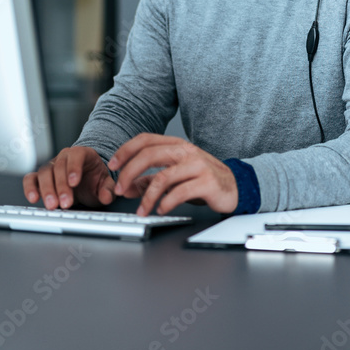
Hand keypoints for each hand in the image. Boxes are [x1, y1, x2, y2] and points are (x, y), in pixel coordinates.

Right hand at [23, 146, 114, 209]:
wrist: (87, 180)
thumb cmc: (95, 179)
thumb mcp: (106, 184)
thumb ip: (108, 189)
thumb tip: (107, 196)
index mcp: (82, 154)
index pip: (76, 155)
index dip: (74, 168)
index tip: (74, 182)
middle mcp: (64, 157)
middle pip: (58, 167)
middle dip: (61, 186)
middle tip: (65, 203)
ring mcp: (51, 166)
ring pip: (44, 173)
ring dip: (47, 190)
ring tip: (52, 205)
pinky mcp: (40, 177)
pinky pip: (31, 179)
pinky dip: (30, 187)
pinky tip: (34, 198)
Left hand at [108, 134, 237, 216]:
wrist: (236, 186)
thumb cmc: (204, 179)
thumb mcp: (175, 176)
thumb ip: (150, 180)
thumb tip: (127, 187)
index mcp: (177, 145)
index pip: (145, 140)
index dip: (126, 150)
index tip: (112, 165)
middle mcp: (186, 151)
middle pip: (149, 155)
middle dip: (129, 173)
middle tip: (119, 190)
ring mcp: (197, 165)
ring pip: (163, 177)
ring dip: (146, 196)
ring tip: (141, 210)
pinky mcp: (207, 182)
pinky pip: (180, 192)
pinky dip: (166, 203)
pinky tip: (161, 210)